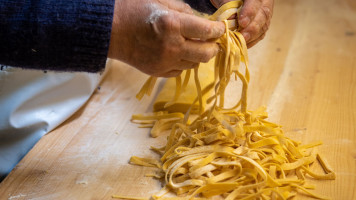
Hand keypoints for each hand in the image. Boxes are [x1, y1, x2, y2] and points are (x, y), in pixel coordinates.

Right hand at [108, 0, 224, 76]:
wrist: (109, 30)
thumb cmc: (133, 10)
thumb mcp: (160, 1)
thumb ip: (184, 10)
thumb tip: (201, 21)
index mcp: (172, 24)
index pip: (207, 31)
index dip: (218, 30)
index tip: (220, 29)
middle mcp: (171, 46)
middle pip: (206, 54)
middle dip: (213, 47)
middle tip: (211, 41)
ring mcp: (164, 62)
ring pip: (194, 64)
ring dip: (197, 55)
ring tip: (191, 46)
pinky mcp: (157, 72)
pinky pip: (180, 71)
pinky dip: (183, 63)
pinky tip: (177, 54)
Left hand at [211, 0, 273, 47]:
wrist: (233, 0)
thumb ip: (228, 6)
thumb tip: (230, 22)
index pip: (256, 2)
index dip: (250, 13)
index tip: (242, 23)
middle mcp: (265, 2)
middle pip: (263, 15)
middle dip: (252, 28)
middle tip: (243, 36)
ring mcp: (265, 14)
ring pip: (264, 26)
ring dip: (253, 36)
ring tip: (242, 42)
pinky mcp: (263, 24)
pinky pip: (261, 34)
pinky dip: (253, 41)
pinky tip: (244, 44)